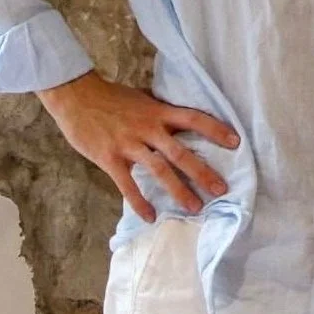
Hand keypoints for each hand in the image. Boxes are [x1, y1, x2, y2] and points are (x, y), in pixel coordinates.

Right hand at [37, 71, 238, 222]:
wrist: (77, 96)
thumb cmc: (111, 97)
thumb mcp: (141, 98)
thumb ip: (159, 111)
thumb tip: (178, 118)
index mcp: (158, 111)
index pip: (193, 118)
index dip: (215, 129)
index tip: (236, 141)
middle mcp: (148, 128)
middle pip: (181, 152)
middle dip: (203, 172)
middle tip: (221, 189)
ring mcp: (129, 144)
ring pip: (159, 171)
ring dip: (179, 191)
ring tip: (195, 207)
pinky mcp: (110, 158)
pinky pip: (128, 185)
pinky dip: (140, 202)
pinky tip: (151, 217)